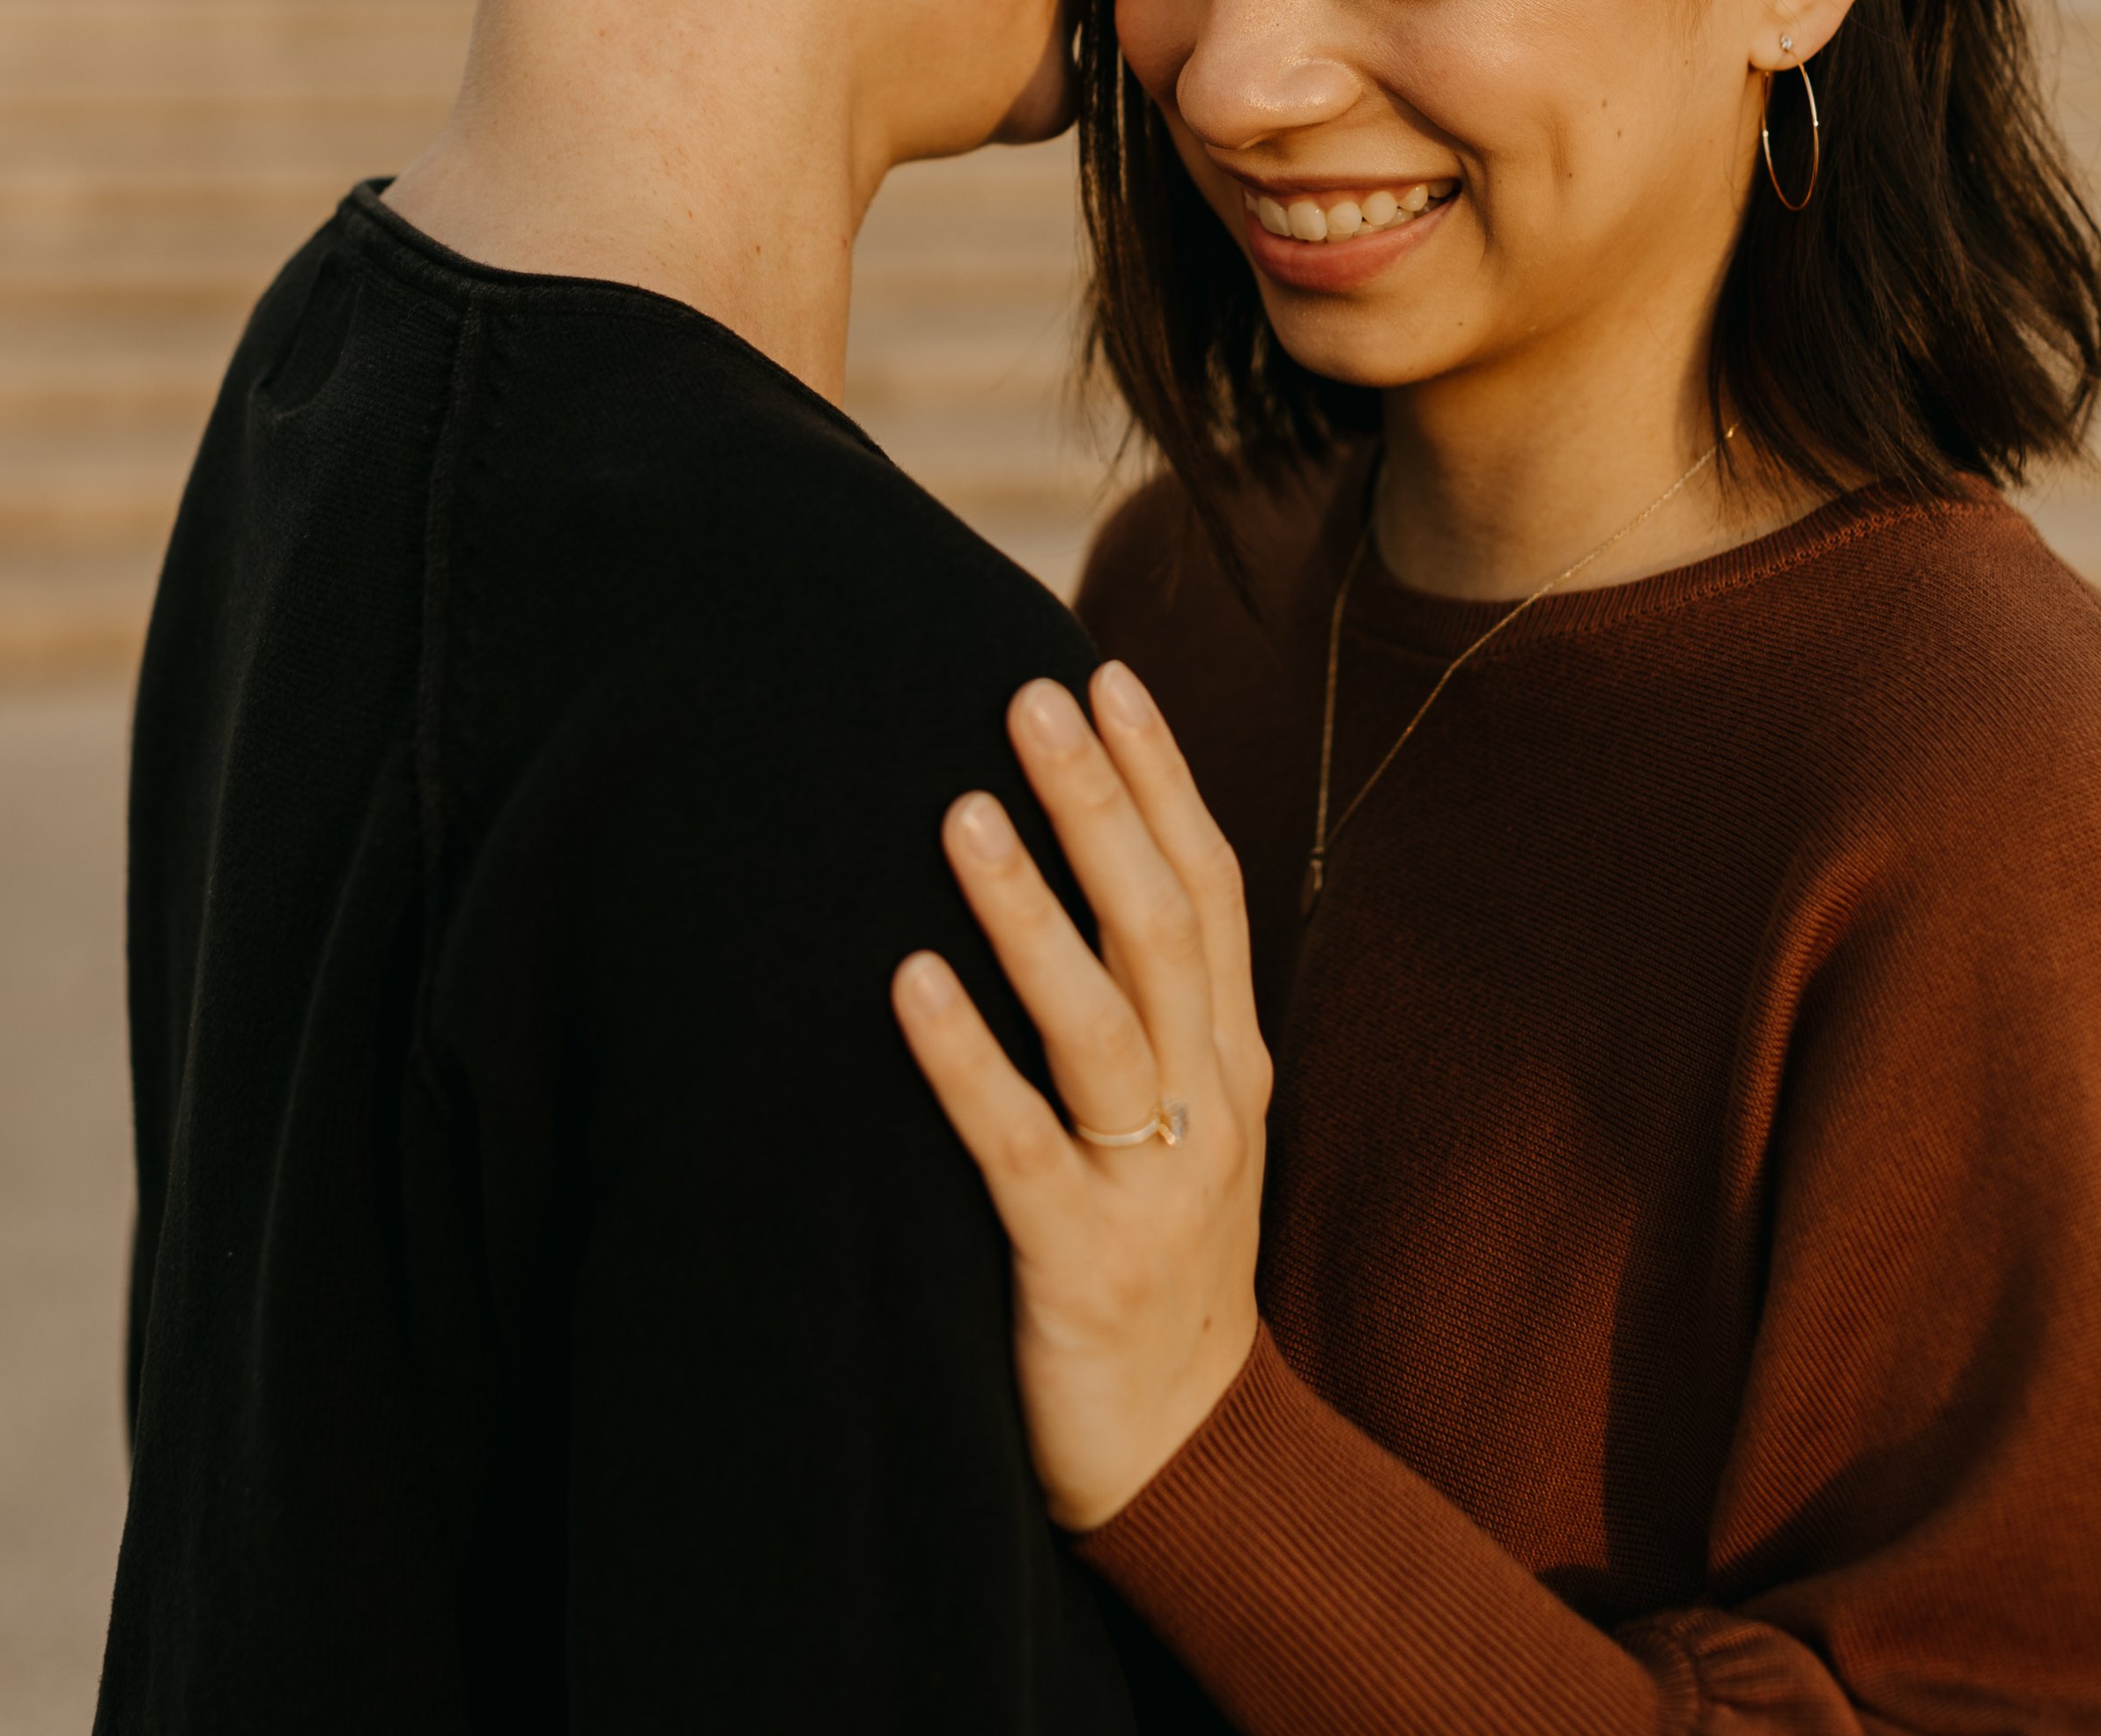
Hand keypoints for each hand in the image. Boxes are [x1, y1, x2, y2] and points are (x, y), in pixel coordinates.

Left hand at [893, 661, 1271, 1533]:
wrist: (1182, 1461)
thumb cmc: (1148, 1259)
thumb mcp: (1175, 1122)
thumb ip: (1141, 1005)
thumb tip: (1070, 860)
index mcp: (1230, 1059)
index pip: (1210, 886)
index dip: (1161, 779)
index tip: (1105, 674)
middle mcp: (1208, 1106)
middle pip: (1164, 924)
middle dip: (1100, 802)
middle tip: (1030, 696)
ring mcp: (1153, 1189)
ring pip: (1100, 1018)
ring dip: (1031, 905)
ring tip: (961, 806)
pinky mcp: (1079, 1267)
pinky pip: (1017, 1145)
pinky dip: (963, 1057)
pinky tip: (906, 980)